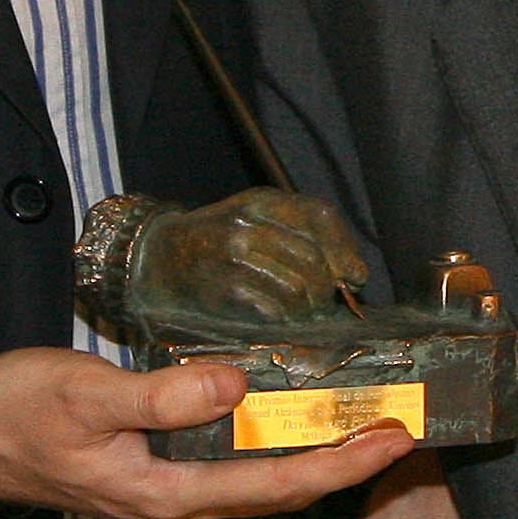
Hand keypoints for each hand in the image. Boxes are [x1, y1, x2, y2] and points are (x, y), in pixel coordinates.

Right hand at [0, 346, 410, 518]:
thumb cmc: (17, 413)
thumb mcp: (86, 394)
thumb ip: (161, 396)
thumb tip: (233, 386)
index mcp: (169, 492)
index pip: (277, 486)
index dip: (342, 464)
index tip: (394, 438)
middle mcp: (179, 504)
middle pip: (282, 491)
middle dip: (348, 464)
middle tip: (405, 427)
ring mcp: (169, 492)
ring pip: (261, 482)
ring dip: (319, 456)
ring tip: (369, 422)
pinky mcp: (158, 473)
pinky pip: (236, 467)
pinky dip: (278, 446)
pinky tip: (298, 418)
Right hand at [125, 187, 370, 330]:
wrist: (160, 256)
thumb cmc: (218, 238)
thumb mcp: (257, 218)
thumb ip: (304, 234)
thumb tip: (356, 273)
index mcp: (262, 201)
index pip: (319, 215)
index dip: (344, 248)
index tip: (356, 275)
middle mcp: (249, 223)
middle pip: (313, 258)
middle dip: (328, 286)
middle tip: (325, 301)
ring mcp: (235, 257)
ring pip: (298, 288)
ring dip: (308, 306)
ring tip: (304, 311)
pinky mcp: (225, 289)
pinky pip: (274, 309)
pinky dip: (285, 317)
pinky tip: (280, 317)